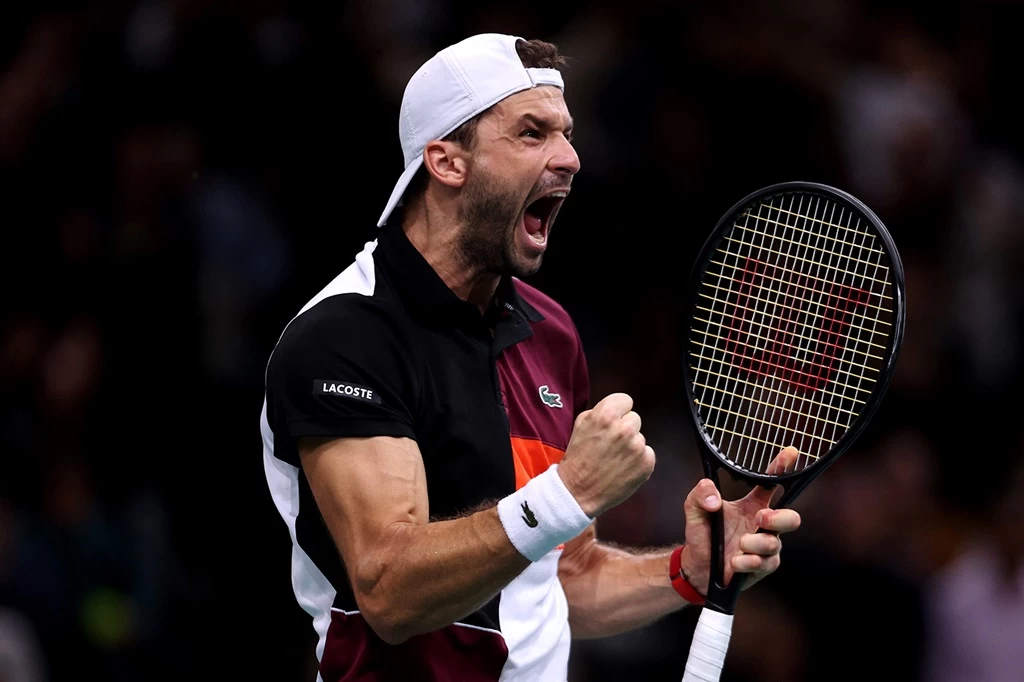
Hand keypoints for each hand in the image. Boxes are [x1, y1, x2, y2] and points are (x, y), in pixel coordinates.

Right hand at [557, 393, 654, 517]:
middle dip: (624, 429)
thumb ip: (600, 411)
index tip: (611, 422)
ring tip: (614, 459)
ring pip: (640, 438)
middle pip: (634, 419)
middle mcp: (624, 429)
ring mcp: (637, 447)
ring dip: (630, 446)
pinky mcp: (646, 464)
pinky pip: (647, 454)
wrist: (578, 492)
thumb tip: (618, 409)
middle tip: (610, 444)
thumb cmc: (578, 457)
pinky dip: (638, 461)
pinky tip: (623, 468)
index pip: (625, 400)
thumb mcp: (580, 425)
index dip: (617, 411)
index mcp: (606, 415)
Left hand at [679, 446, 801, 594]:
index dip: (782, 468)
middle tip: (759, 518)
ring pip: (775, 543)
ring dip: (754, 543)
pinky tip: (735, 561)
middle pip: (791, 518)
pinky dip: (747, 561)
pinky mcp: (764, 565)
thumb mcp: (694, 509)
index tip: (791, 453)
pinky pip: (765, 563)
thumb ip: (700, 494)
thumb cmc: (703, 534)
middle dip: (779, 518)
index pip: (771, 483)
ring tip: (738, 544)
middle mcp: (763, 524)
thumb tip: (713, 497)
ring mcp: (766, 546)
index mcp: (752, 505)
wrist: (699, 567)